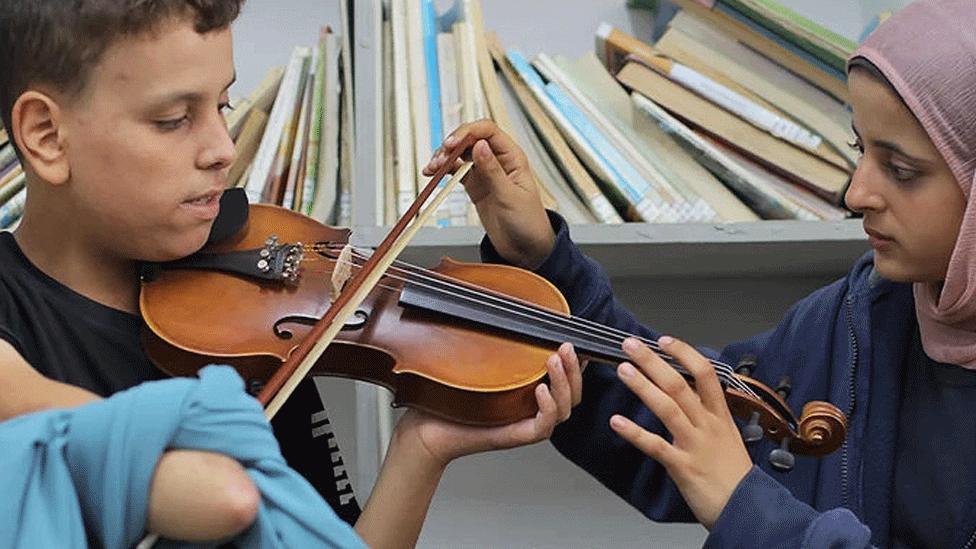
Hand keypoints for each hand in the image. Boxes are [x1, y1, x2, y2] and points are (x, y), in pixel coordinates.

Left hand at [392, 342, 582, 467]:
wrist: (426, 430)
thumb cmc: (445, 397)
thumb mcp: (473, 360)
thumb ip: (491, 342)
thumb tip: (494, 308)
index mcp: (527, 392)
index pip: (564, 379)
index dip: (575, 363)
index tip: (574, 341)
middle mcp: (531, 409)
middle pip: (572, 393)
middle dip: (574, 368)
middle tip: (566, 346)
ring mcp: (524, 424)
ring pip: (563, 409)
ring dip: (564, 384)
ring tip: (553, 362)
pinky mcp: (515, 438)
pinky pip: (543, 427)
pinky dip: (548, 408)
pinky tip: (541, 390)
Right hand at [423, 120, 554, 268]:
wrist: (525, 247)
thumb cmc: (528, 222)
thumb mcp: (510, 197)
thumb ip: (493, 171)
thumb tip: (480, 146)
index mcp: (512, 157)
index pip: (488, 131)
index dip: (468, 132)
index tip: (452, 144)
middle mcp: (498, 161)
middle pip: (470, 139)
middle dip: (452, 144)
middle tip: (440, 157)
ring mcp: (485, 172)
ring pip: (460, 154)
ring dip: (444, 157)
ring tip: (432, 167)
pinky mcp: (475, 185)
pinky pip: (456, 171)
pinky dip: (443, 170)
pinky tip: (433, 173)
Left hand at [609, 336, 751, 529]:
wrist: (747, 508)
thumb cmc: (734, 475)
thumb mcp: (728, 437)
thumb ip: (709, 415)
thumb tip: (691, 394)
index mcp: (719, 415)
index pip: (704, 374)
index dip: (684, 354)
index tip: (664, 341)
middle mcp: (707, 425)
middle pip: (679, 384)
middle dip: (653, 362)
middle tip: (630, 346)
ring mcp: (695, 444)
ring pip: (667, 408)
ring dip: (643, 386)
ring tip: (623, 370)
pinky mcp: (683, 466)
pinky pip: (656, 445)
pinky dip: (635, 433)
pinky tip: (617, 421)